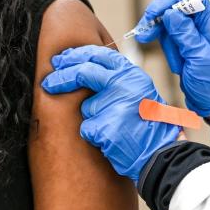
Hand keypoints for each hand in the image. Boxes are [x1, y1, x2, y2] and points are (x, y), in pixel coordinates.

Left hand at [41, 45, 180, 184]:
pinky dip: (94, 136)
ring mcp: (115, 105)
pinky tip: (111, 140)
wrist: (160, 155)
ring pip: (86, 107)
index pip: (98, 54)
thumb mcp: (138, 92)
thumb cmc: (147, 125)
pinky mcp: (105, 127)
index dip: (76, 55)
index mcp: (132, 74)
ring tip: (113, 128)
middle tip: (48, 82)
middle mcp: (125, 85)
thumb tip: (82, 65)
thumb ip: (116, 78)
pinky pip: (87, 129)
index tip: (61, 60)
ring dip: (92, 119)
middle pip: (83, 72)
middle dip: (62, 77)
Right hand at [135, 0, 209, 116]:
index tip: (156, 12)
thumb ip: (186, 36)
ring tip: (176, 64)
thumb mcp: (201, 60)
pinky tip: (175, 64)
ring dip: (165, 41)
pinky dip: (166, 49)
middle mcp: (201, 24)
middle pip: (175, 5)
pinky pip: (167, 36)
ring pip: (167, 22)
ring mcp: (191, 32)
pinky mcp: (183, 42)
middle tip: (145, 33)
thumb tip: (172, 13)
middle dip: (158, 18)